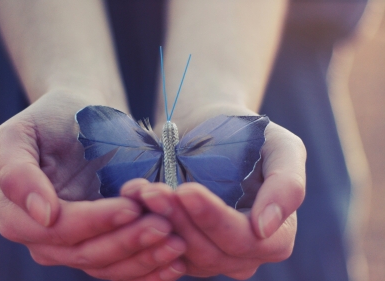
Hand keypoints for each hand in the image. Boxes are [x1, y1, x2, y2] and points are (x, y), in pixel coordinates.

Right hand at [0, 91, 186, 280]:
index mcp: (19, 217)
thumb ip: (18, 173)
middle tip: (164, 226)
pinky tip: (175, 263)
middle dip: (128, 241)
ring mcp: (74, 246)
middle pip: (87, 253)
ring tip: (177, 242)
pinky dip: (149, 268)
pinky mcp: (101, 244)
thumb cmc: (50, 119)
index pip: (61, 229)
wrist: (78, 118)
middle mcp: (45, 239)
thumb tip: (42, 215)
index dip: (97, 221)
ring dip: (144, 258)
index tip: (131, 206)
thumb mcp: (20, 134)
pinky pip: (123, 266)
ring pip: (109, 266)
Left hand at [122, 106, 305, 278]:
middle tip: (153, 190)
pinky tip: (134, 201)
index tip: (186, 190)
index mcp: (276, 237)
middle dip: (180, 221)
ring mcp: (211, 255)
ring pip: (183, 255)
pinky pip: (162, 251)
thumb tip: (266, 227)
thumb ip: (288, 185)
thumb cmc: (249, 135)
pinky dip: (146, 229)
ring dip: (158, 225)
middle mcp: (244, 254)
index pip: (244, 241)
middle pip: (210, 253)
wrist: (211, 129)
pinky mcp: (182, 249)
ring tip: (142, 193)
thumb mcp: (281, 147)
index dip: (215, 219)